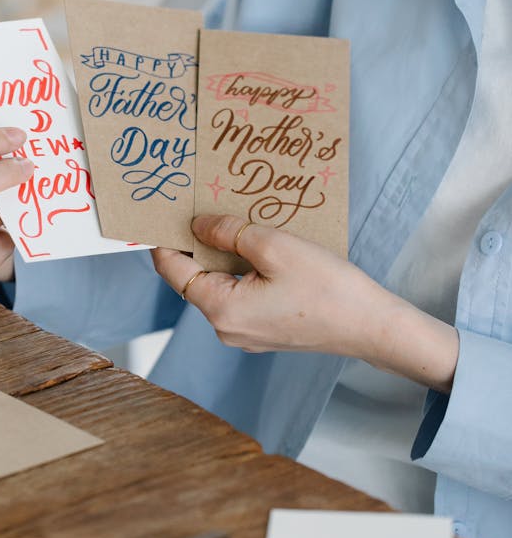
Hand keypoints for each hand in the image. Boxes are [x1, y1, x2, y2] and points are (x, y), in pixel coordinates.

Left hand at [152, 214, 458, 391]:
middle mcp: (225, 328)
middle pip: (195, 276)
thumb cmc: (328, 288)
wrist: (372, 326)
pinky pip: (241, 292)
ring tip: (240, 221)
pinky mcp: (264, 329)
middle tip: (208, 205)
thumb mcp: (274, 246)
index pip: (172, 270)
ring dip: (226, 253)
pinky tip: (262, 246)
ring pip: (220, 282)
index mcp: (221, 309)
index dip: (165, 238)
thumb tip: (198, 225)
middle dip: (201, 241)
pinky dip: (245, 268)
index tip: (165, 211)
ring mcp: (245, 332)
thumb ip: (229, 232)